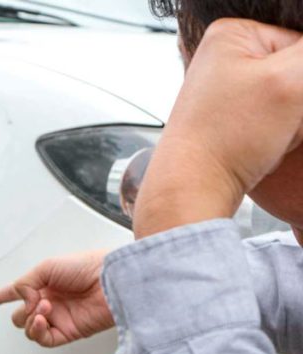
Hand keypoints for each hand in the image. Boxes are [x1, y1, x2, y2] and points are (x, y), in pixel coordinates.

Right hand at [0, 250, 112, 347]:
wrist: (110, 281)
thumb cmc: (86, 267)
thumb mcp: (46, 267)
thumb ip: (25, 284)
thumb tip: (23, 302)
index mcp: (44, 283)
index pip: (18, 292)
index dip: (2, 296)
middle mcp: (50, 302)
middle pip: (20, 315)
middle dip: (20, 311)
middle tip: (32, 303)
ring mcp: (58, 318)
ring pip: (28, 328)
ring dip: (29, 319)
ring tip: (43, 308)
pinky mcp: (68, 332)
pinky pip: (43, 339)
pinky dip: (36, 331)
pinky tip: (40, 320)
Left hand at [135, 19, 302, 237]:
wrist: (195, 186)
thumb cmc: (227, 138)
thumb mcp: (290, 80)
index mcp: (232, 34)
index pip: (302, 43)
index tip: (289, 100)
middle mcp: (224, 58)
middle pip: (295, 71)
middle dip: (297, 100)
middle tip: (273, 120)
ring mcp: (227, 89)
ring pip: (290, 98)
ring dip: (292, 119)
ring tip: (266, 134)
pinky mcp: (232, 117)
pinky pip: (276, 118)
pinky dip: (280, 132)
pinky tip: (262, 144)